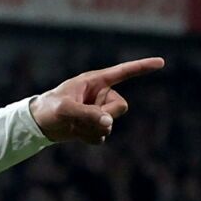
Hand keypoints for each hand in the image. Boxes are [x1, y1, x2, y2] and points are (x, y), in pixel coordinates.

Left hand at [30, 57, 164, 143]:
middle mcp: (101, 95)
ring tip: (74, 125)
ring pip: (111, 124)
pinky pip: (102, 136)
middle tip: (83, 118)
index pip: (123, 72)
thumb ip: (87, 114)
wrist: (39, 124)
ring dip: (92, 129)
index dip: (142, 67)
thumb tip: (108, 123)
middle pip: (121, 106)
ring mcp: (100, 111)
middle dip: (105, 116)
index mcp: (95, 81)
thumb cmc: (49, 108)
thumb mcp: (65, 109)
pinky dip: (89, 138)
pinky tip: (76, 133)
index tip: (161, 62)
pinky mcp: (96, 125)